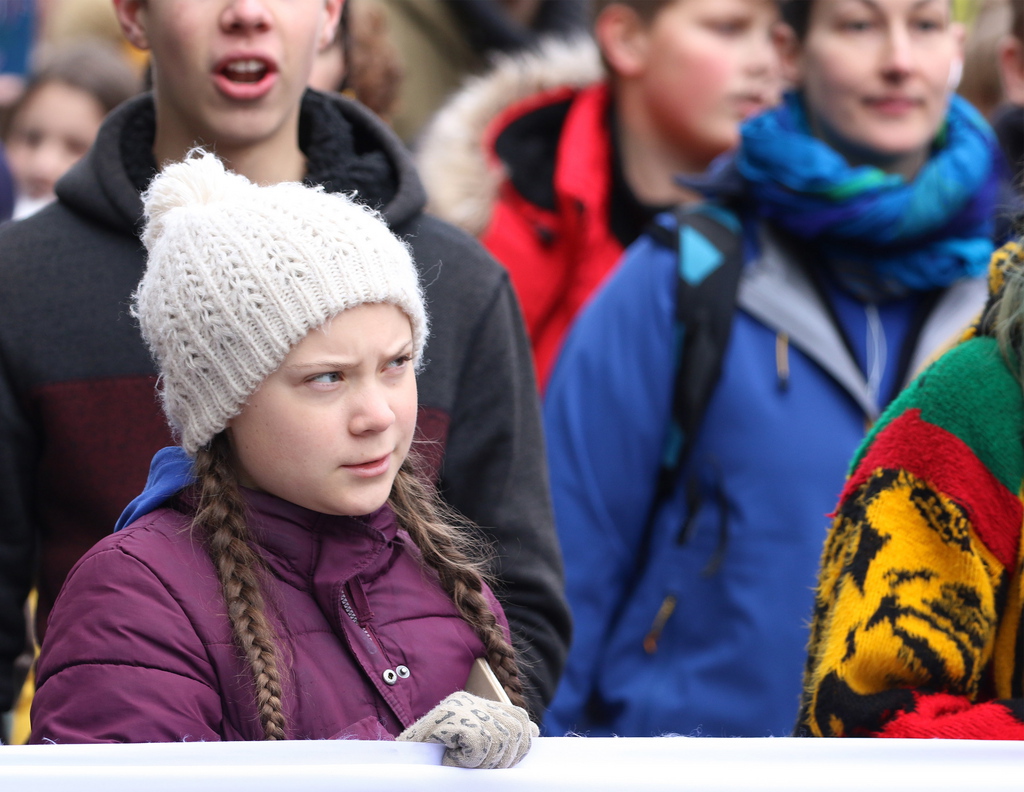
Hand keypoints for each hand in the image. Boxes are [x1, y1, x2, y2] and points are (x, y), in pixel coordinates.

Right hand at [398, 691, 537, 768]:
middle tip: (478, 767)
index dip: (520, 744)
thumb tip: (533, 731)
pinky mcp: (450, 718)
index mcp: (473, 704)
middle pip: (512, 731)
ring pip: (499, 739)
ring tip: (462, 763)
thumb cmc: (430, 758)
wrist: (396, 761)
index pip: (517, 718)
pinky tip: (453, 759)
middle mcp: (467, 701)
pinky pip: (479, 744)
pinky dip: (470, 759)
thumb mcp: (469, 744)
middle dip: (503, 759)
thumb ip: (497, 733)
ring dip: (484, 762)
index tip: (510, 760)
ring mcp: (458, 708)